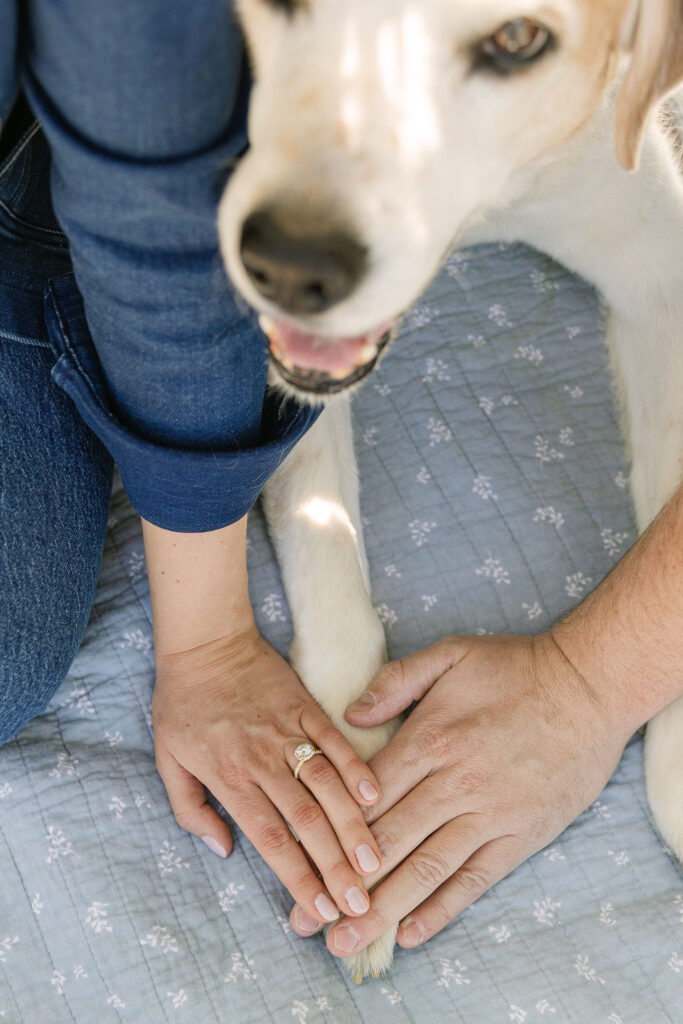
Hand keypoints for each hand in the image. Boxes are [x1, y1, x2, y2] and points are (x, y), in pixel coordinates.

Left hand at [152, 626, 383, 927]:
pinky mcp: (305, 706)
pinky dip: (356, 767)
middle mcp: (262, 758)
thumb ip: (191, 809)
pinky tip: (374, 795)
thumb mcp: (168, 759)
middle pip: (305, 820)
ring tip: (375, 860)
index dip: (297, 877)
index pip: (269, 838)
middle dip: (335, 865)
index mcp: (228, 776)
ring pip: (327, 784)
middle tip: (360, 901)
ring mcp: (288, 730)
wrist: (205, 642)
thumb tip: (222, 850)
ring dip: (353, 825)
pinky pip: (335, 740)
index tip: (320, 909)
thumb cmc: (182, 704)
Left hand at [289, 633, 630, 955]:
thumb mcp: (449, 654)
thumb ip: (395, 681)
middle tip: (306, 922)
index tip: (298, 860)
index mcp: (428, 740)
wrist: (587, 687)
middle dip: (342, 885)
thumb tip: (348, 713)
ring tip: (346, 943)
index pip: (366, 797)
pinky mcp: (520, 836)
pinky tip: (411, 934)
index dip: (328, 832)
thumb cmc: (515, 667)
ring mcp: (488, 814)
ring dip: (382, 911)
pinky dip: (442, 910)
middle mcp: (453, 784)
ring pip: (425, 870)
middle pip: (386, 843)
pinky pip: (475, 880)